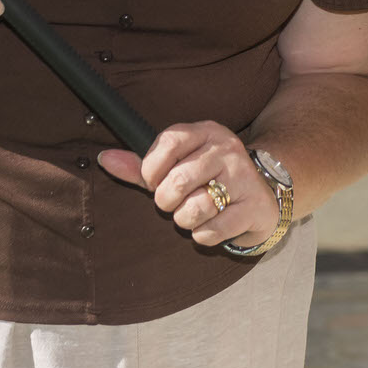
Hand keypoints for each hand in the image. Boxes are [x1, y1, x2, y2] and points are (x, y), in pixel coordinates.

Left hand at [97, 123, 278, 249]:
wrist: (263, 192)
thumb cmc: (209, 178)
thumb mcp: (179, 164)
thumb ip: (141, 165)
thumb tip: (104, 158)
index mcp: (206, 132)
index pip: (169, 142)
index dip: (151, 169)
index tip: (152, 182)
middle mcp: (227, 150)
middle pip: (178, 181)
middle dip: (166, 201)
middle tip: (174, 203)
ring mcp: (244, 178)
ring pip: (194, 209)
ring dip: (185, 220)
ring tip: (195, 213)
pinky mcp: (254, 207)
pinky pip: (212, 231)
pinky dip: (203, 235)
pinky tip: (213, 224)